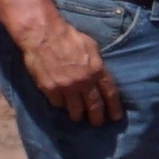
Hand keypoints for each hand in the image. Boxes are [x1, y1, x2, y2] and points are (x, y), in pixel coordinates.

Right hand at [14, 11, 120, 127]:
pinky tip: (61, 104)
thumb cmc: (68, 37)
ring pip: (75, 109)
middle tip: (97, 124)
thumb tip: (101, 76)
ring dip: (78, 115)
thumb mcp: (91, 47)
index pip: (110, 94)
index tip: (115, 117)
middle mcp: (84, 82)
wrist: (43, 35)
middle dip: (97, 118)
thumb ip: (97, 64)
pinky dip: (60, 105)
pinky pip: (58, 103)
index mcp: (97, 70)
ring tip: (78, 117)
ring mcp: (66, 87)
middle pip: (94, 106)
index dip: (114, 108)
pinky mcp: (50, 89)